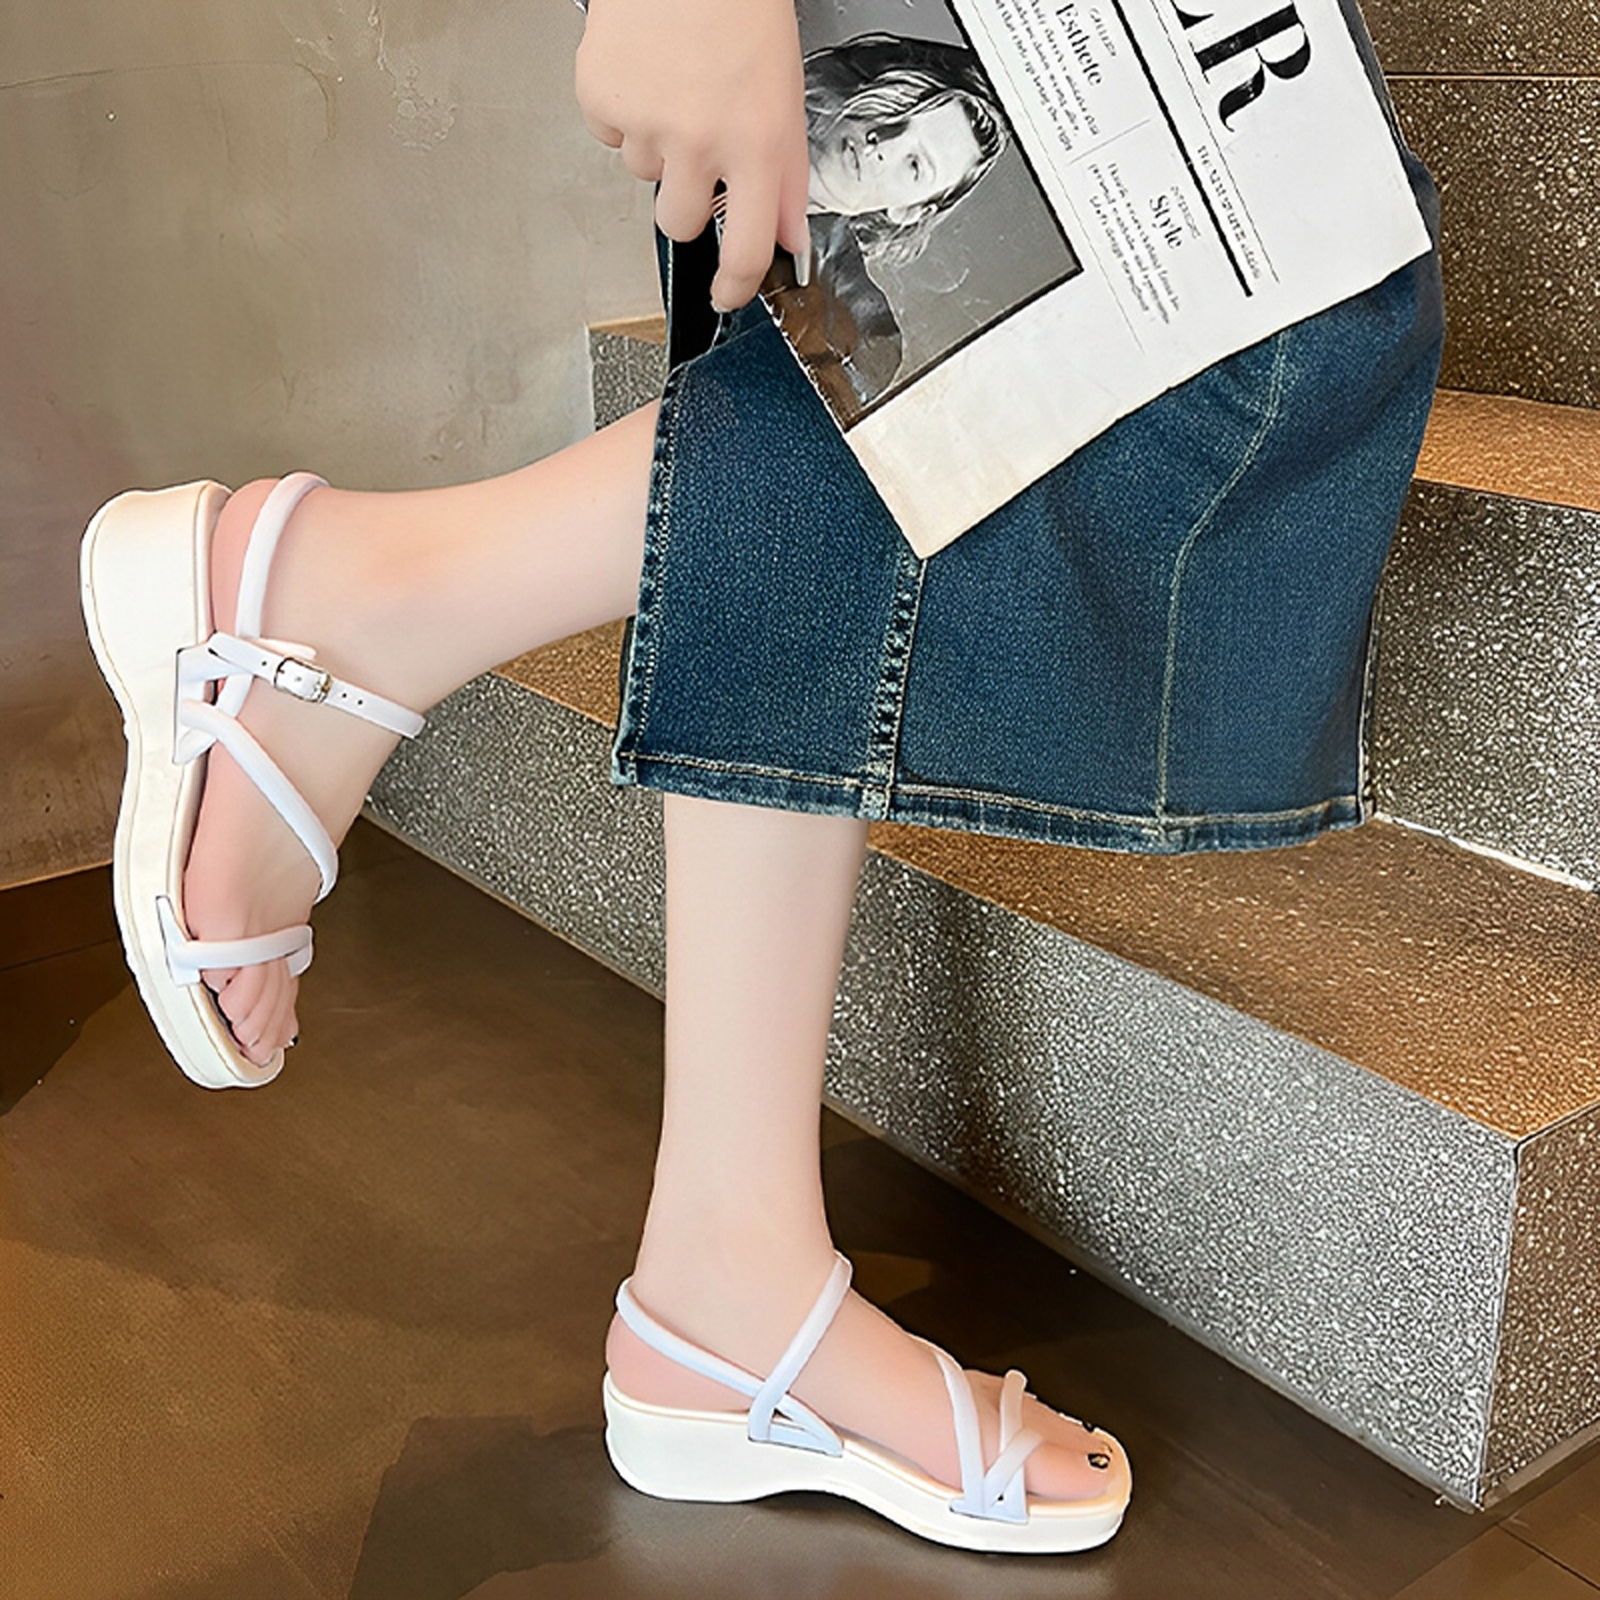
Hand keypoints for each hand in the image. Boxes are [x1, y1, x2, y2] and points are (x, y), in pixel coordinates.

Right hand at [576, 0, 811, 310]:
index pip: (746, 249)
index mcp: (757, 144)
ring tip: (675, 89)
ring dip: (656, 145)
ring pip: (642, 176)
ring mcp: (647, 123)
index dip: (734, 286)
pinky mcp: (602, 100)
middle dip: (686, 200)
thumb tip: (787, 238)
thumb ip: (787, 177)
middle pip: (680, 225)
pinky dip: (622, 112)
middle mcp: (701, 141)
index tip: (726, 295)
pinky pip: (607, 136)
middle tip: (697, 148)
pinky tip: (645, 75)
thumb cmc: (741, 11)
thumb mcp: (784, 98)